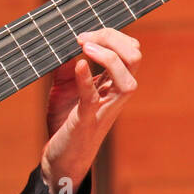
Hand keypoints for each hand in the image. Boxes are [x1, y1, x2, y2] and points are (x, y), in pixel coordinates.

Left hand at [40, 28, 141, 193]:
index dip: (110, 35)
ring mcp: (103, 109)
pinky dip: (86, 80)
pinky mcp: (86, 122)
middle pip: (134, 59)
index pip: (129, 50)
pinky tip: (78, 65)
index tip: (83, 34)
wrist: (58, 159)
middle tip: (84, 38)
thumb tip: (67, 41)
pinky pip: (92, 99)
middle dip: (114, 39)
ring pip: (128, 81)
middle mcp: (114, 95)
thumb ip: (67, 64)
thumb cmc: (65, 122)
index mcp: (113, 84)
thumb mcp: (64, 86)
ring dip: (109, 58)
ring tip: (85, 47)